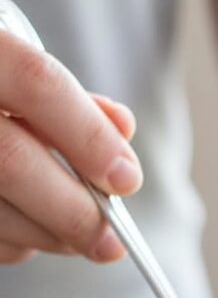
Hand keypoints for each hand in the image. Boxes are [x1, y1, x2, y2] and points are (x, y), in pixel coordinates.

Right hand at [0, 30, 141, 264]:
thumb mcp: (6, 56)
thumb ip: (59, 93)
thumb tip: (120, 130)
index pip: (36, 82)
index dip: (88, 136)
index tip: (127, 179)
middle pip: (12, 161)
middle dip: (74, 211)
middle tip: (112, 240)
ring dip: (47, 234)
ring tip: (80, 238)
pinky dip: (14, 241)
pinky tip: (30, 229)